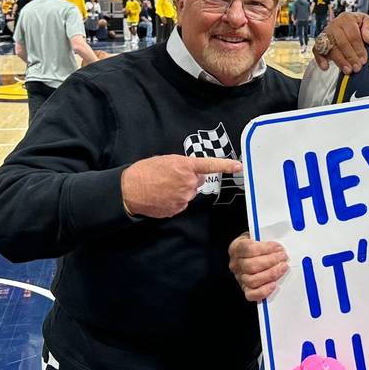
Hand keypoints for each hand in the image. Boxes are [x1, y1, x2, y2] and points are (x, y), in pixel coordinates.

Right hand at [120, 155, 241, 217]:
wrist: (129, 190)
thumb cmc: (145, 171)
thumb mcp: (166, 160)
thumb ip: (183, 165)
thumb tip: (192, 172)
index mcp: (185, 166)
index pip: (210, 165)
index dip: (226, 165)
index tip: (238, 166)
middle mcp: (188, 182)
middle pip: (198, 181)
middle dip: (189, 178)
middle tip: (171, 176)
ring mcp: (184, 197)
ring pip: (189, 193)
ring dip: (181, 190)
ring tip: (163, 187)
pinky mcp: (178, 209)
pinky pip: (182, 203)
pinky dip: (174, 200)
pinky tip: (162, 196)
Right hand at [228, 232, 288, 300]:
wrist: (248, 255)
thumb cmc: (255, 245)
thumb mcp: (257, 236)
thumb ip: (265, 238)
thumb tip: (279, 241)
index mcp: (236, 248)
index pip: (248, 249)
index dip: (265, 248)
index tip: (278, 247)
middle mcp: (236, 264)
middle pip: (251, 265)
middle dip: (271, 261)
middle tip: (283, 257)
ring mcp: (240, 278)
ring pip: (252, 280)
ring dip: (271, 274)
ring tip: (282, 268)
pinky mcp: (246, 289)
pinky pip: (251, 294)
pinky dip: (263, 291)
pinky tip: (273, 285)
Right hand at [313, 11, 368, 73]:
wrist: (348, 24)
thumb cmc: (357, 24)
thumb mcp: (367, 22)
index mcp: (347, 18)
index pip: (353, 36)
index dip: (359, 49)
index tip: (363, 59)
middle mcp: (334, 25)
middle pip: (341, 43)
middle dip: (350, 57)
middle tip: (357, 67)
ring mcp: (326, 33)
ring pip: (331, 48)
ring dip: (339, 61)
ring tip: (347, 70)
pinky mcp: (320, 42)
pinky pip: (317, 50)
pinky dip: (320, 59)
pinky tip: (325, 66)